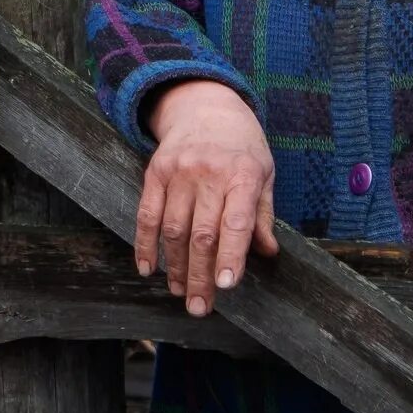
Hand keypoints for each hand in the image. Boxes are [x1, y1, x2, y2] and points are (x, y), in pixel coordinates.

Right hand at [136, 79, 279, 316]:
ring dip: (174, 267)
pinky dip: (145, 244)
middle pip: (202, 234)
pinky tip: (148, 268)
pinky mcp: (155, 173)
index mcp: (244, 175)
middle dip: (200, 275)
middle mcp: (209, 173)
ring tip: (179, 291)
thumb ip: (263, 215)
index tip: (226, 285)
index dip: (231, 255)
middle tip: (199, 307)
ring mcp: (179, 172)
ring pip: (173, 230)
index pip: (237, 222)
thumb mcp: (264, 173)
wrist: (205, 105)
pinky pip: (146, 214)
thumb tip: (267, 253)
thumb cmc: (241, 146)